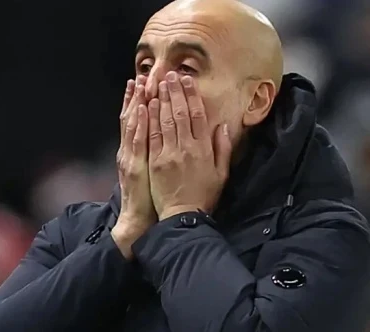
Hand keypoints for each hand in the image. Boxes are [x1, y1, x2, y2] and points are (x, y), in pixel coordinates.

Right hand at [112, 76, 155, 258]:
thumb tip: (168, 138)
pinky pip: (137, 141)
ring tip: (140, 82)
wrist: (141, 222)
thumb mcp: (154, 174)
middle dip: (140, 95)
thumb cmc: (154, 199)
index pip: (143, 121)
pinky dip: (138, 123)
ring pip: (133, 124)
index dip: (145, 101)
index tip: (149, 82)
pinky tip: (141, 108)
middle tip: (144, 74)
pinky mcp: (134, 166)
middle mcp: (132, 151)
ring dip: (137, 102)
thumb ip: (159, 155)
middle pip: (136, 117)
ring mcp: (132, 157)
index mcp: (141, 152)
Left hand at [148, 71, 231, 219]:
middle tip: (169, 74)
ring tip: (158, 83)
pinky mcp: (155, 162)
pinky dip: (150, 119)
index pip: (197, 115)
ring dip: (161, 100)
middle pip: (179, 113)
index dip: (192, 96)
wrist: (183, 217)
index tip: (187, 80)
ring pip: (164, 121)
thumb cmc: (204, 197)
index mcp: (203, 149)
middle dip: (174, 91)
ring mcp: (169, 154)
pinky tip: (147, 105)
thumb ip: (222, 149)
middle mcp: (186, 148)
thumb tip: (222, 126)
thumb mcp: (221, 174)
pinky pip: (152, 135)